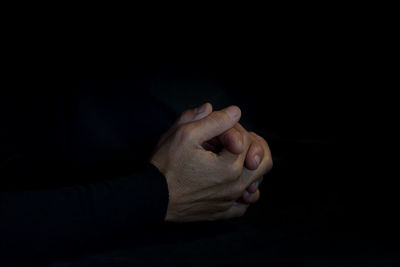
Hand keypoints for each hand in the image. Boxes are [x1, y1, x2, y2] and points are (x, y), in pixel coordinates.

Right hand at [151, 104, 272, 221]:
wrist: (150, 197)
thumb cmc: (165, 165)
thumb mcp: (185, 134)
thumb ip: (214, 120)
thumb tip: (235, 112)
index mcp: (229, 166)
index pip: (246, 139)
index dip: (231, 129)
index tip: (212, 133)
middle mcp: (235, 186)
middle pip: (264, 160)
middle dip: (252, 145)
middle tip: (233, 141)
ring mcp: (230, 202)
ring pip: (258, 182)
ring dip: (249, 167)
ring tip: (232, 160)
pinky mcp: (222, 212)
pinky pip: (244, 204)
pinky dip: (243, 192)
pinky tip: (230, 183)